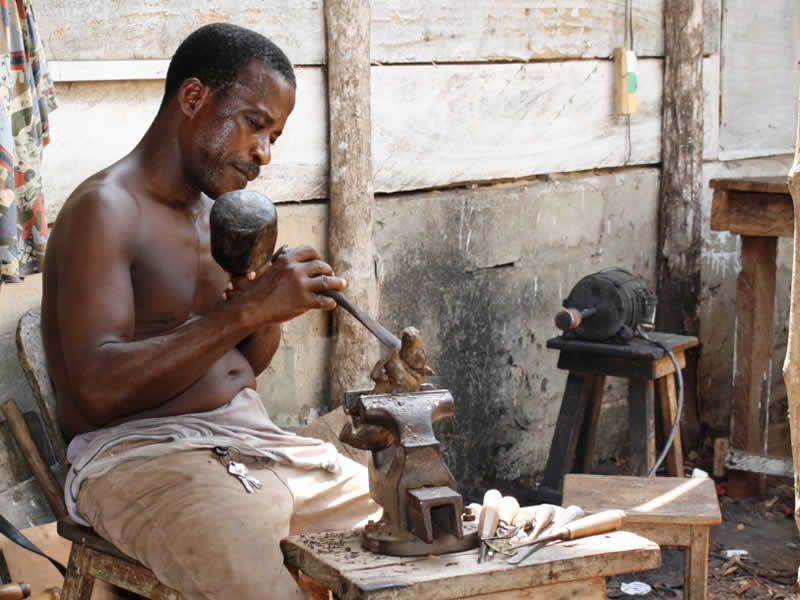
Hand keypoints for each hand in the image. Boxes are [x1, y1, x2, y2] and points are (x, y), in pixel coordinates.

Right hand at [225, 245, 346, 324]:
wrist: (251, 308)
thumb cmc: (257, 291)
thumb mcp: (269, 269)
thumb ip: (283, 265)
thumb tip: (296, 262)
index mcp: (287, 259)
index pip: (310, 250)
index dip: (318, 257)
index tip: (320, 263)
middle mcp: (295, 270)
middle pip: (321, 265)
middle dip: (329, 270)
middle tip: (331, 276)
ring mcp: (301, 285)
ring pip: (328, 281)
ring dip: (338, 283)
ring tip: (342, 285)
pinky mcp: (304, 301)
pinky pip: (324, 300)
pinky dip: (330, 302)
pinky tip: (331, 303)